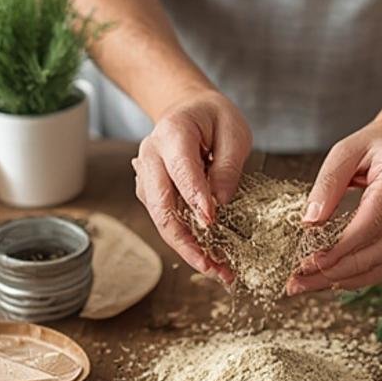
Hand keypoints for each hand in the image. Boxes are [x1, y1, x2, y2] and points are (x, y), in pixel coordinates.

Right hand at [132, 89, 252, 283]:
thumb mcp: (234, 132)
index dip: (195, 198)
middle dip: (185, 240)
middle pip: (160, 204)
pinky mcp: (153, 192)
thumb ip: (228, 166)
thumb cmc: (214, 118)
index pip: (181, 170)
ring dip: (186, 249)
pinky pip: (166, 220)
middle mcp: (151, 156)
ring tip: (218, 271)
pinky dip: (186, 242)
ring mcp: (148, 176)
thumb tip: (220, 202)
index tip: (211, 222)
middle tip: (212, 266)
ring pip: (160, 219)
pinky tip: (209, 258)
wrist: (189, 109)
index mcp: (172, 134)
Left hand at [287, 120, 381, 294]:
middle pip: (381, 249)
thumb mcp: (345, 151)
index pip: (375, 219)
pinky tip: (335, 278)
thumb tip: (310, 224)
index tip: (313, 259)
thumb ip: (327, 185)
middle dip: (340, 268)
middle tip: (303, 278)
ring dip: (347, 278)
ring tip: (312, 283)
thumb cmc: (377, 147)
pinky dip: (361, 275)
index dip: (344, 244)